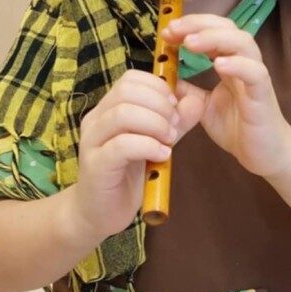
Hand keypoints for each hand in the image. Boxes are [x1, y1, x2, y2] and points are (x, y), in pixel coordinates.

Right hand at [73, 69, 179, 240]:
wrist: (99, 212)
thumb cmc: (127, 175)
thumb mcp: (156, 143)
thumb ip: (175, 122)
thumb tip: (197, 100)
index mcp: (109, 108)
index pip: (131, 78)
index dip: (158, 87)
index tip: (175, 107)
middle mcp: (96, 119)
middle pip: (127, 90)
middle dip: (160, 105)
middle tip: (175, 126)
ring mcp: (92, 140)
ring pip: (123, 113)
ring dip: (156, 124)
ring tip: (170, 140)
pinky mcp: (96, 164)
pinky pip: (122, 145)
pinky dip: (148, 146)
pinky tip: (163, 155)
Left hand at [163, 13, 290, 177]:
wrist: (265, 156)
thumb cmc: (238, 129)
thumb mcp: (203, 107)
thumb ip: (186, 91)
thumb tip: (162, 78)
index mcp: (230, 63)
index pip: (213, 31)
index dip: (191, 26)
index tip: (167, 33)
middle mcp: (244, 64)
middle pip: (228, 27)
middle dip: (199, 24)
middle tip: (173, 30)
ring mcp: (256, 78)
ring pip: (243, 43)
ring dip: (215, 38)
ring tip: (190, 43)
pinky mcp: (263, 96)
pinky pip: (255, 73)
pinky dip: (238, 65)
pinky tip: (218, 64)